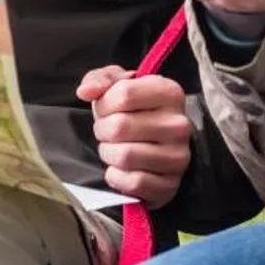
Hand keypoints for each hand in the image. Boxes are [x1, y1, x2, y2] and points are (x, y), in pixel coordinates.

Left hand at [78, 65, 192, 209]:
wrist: (156, 145)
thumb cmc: (134, 112)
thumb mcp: (118, 86)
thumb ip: (100, 79)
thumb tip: (85, 91)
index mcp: (169, 93)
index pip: (124, 94)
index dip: (104, 104)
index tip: (107, 110)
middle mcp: (178, 124)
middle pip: (120, 127)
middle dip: (103, 131)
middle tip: (108, 132)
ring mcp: (178, 156)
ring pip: (125, 156)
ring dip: (109, 154)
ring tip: (114, 148)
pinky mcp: (170, 184)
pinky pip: (133, 182)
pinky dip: (117, 177)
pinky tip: (120, 169)